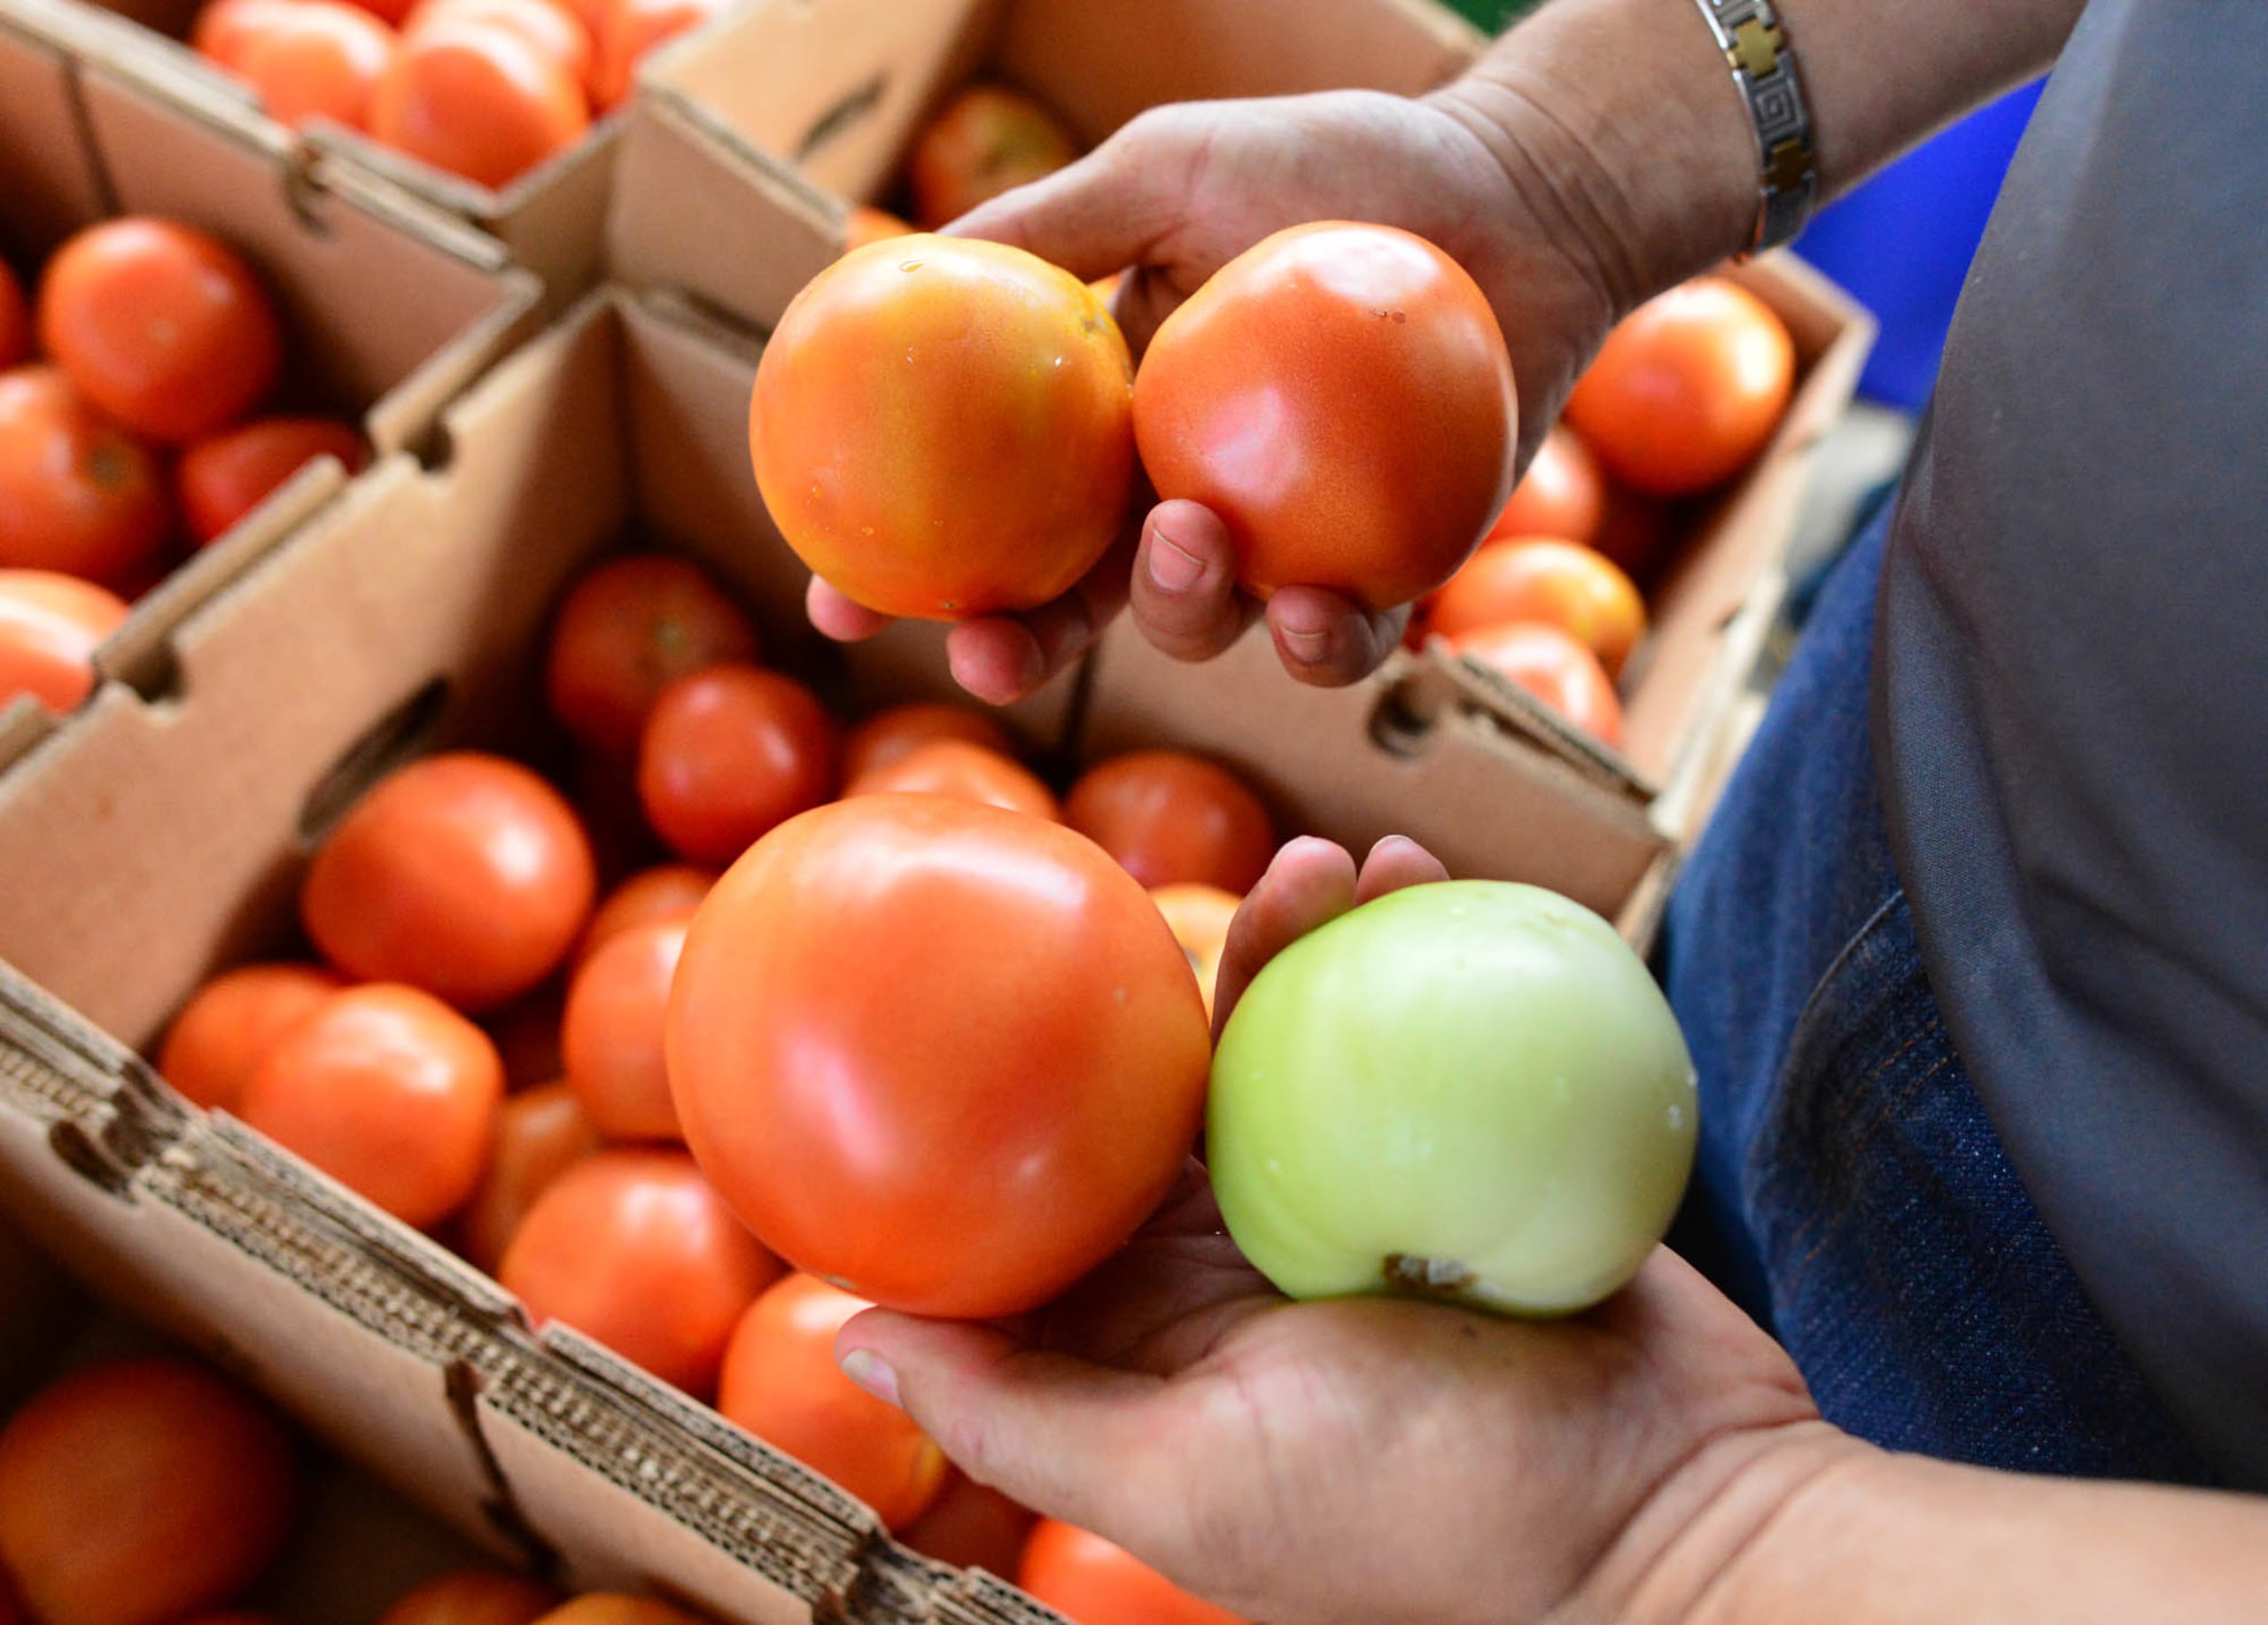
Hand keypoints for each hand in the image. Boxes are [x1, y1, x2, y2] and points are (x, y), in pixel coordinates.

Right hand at [811, 84, 1635, 705]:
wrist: (1515, 199)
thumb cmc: (1341, 167)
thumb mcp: (1169, 170)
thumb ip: (1043, 230)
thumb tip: (884, 268)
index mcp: (1107, 423)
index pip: (981, 509)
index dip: (900, 572)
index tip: (836, 605)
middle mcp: (1176, 496)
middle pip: (1069, 607)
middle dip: (1012, 652)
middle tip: (987, 652)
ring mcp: (1276, 545)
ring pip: (1196, 630)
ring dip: (1175, 615)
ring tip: (1194, 540)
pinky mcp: (1386, 576)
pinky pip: (1337, 644)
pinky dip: (1319, 644)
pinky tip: (1312, 611)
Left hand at [838, 836, 1854, 1624]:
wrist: (1672, 1511)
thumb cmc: (1424, 1520)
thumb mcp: (1194, 1483)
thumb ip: (1021, 1417)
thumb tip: (853, 1340)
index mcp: (1158, 1324)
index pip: (1049, 1194)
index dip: (1001, 1095)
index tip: (974, 972)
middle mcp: (1240, 1250)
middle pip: (1170, 1085)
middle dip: (1167, 982)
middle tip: (1189, 879)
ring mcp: (1355, 1194)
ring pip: (1297, 1039)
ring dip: (1303, 940)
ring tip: (1336, 860)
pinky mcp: (1459, 1155)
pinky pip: (1419, 1033)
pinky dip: (1419, 954)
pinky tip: (1423, 877)